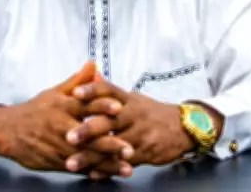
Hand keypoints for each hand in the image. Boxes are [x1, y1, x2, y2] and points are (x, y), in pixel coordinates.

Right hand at [0, 63, 131, 176]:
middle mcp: (62, 126)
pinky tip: (108, 176)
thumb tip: (93, 64)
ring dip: (107, 164)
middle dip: (110, 144)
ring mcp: (59, 146)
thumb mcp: (55, 92)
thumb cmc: (36, 110)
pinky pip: (77, 168)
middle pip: (89, 136)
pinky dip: (93, 172)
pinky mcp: (56, 162)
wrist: (8, 131)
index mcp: (64, 106)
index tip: (119, 107)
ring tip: (126, 169)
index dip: (102, 105)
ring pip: (86, 156)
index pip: (86, 104)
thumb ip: (77, 81)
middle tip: (130, 149)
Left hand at [69, 81, 198, 169]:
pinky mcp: (145, 152)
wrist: (183, 127)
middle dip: (88, 130)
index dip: (92, 90)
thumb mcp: (132, 99)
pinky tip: (92, 174)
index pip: (108, 90)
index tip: (74, 93)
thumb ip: (110, 93)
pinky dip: (106, 169)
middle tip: (68, 137)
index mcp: (128, 100)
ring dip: (91, 156)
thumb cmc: (150, 113)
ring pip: (113, 146)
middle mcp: (133, 115)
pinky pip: (123, 162)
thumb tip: (89, 76)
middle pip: (109, 121)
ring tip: (72, 163)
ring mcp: (140, 134)